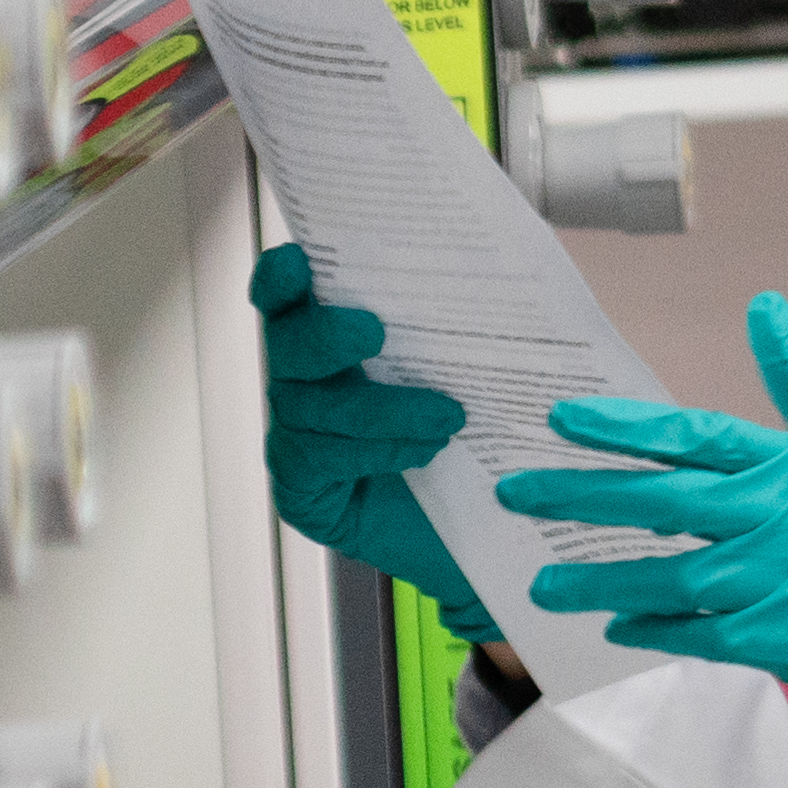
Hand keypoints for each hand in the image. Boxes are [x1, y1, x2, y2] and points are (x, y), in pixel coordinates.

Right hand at [250, 242, 495, 641]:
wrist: (489, 529)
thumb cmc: (477, 440)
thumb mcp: (477, 370)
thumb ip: (465, 322)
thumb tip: (506, 258)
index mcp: (335, 337)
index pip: (288, 296)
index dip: (282, 277)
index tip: (301, 260)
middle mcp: (304, 382)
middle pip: (286, 343)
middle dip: (324, 335)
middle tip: (373, 332)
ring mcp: (296, 437)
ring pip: (311, 407)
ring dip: (380, 407)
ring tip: (447, 416)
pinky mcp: (300, 490)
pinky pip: (320, 458)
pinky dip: (373, 451)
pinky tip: (421, 454)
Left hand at [491, 294, 787, 774]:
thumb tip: (766, 311)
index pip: (690, 437)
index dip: (621, 427)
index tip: (563, 418)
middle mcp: (775, 523)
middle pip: (657, 503)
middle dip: (580, 494)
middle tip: (519, 491)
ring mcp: (774, 587)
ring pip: (664, 577)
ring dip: (597, 578)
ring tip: (542, 582)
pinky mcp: (780, 644)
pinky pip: (697, 636)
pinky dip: (652, 629)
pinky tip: (614, 625)